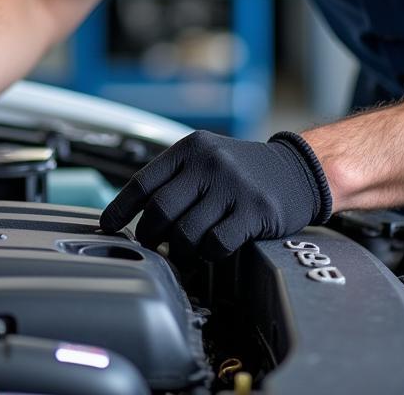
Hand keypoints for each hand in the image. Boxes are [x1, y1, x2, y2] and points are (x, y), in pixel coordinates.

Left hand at [99, 130, 331, 260]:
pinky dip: (207, 255)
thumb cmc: (243, 170)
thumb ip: (175, 179)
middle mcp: (209, 163)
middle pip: (160, 212)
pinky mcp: (254, 211)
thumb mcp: (206, 158)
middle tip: (154, 245)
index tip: (107, 225)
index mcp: (190, 149)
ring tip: (181, 253)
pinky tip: (209, 252)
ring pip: (186, 233)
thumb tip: (137, 214)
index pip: (143, 181)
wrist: (297, 169)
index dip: (121, 208)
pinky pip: (216, 245)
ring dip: (179, 251)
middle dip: (151, 235)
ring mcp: (232, 186)